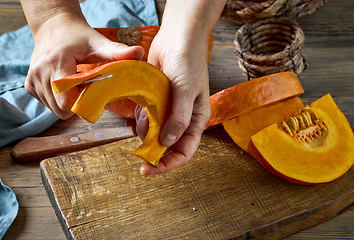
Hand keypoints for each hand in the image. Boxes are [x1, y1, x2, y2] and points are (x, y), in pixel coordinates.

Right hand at [25, 13, 143, 118]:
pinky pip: (47, 104)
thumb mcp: (99, 42)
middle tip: (85, 88)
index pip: (66, 101)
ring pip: (53, 109)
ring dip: (68, 101)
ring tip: (75, 83)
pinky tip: (65, 84)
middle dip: (77, 104)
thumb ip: (118, 52)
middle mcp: (40, 73)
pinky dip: (58, 99)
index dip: (82, 102)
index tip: (92, 92)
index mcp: (56, 63)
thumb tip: (140, 54)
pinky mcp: (29, 85)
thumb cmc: (78, 35)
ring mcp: (32, 80)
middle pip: (60, 110)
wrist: (54, 26)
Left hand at [135, 25, 210, 174]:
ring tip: (143, 115)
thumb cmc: (188, 62)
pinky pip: (146, 118)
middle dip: (153, 150)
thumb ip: (178, 118)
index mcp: (196, 120)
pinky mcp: (156, 102)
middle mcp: (183, 119)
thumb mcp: (186, 91)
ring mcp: (169, 111)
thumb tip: (167, 143)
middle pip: (168, 146)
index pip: (185, 152)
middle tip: (138, 151)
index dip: (169, 164)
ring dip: (144, 130)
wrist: (177, 38)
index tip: (149, 169)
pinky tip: (142, 106)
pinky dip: (140, 117)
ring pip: (154, 133)